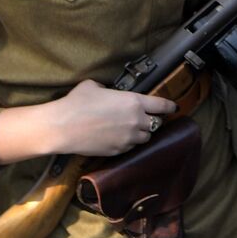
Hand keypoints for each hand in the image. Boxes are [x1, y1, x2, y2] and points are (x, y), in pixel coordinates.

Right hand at [42, 79, 178, 156]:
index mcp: (134, 102)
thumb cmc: (77, 103)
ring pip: (146, 138)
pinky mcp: (118, 150)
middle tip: (147, 119)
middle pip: (156, 124)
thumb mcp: (94, 86)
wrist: (62, 127)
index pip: (162, 105)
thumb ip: (108, 89)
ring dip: (142, 133)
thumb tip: (108, 92)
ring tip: (132, 130)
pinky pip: (131, 147)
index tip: (174, 107)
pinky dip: (129, 143)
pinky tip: (119, 138)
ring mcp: (128, 138)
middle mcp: (136, 121)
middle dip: (153, 121)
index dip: (170, 106)